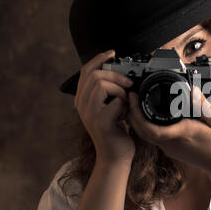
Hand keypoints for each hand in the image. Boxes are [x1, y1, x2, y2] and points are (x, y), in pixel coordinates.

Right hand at [74, 50, 135, 164]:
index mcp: (82, 99)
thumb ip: (109, 92)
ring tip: (126, 102)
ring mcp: (89, 114)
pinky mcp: (100, 122)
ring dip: (120, 90)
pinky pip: (116, 102)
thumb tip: (121, 72)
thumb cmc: (116, 130)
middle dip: (115, 74)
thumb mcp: (110, 108)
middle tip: (129, 83)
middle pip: (94, 75)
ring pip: (102, 85)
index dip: (98, 59)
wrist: (116, 155)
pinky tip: (126, 114)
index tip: (112, 53)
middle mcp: (82, 105)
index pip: (85, 71)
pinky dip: (125, 104)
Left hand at [127, 86, 210, 176]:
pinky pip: (153, 137)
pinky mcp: (171, 149)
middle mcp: (172, 143)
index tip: (134, 98)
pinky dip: (146, 125)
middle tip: (132, 95)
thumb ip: (204, 106)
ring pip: (145, 135)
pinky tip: (149, 114)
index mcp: (182, 134)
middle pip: (141, 132)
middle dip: (132, 113)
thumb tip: (193, 90)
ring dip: (137, 120)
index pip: (151, 129)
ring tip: (137, 101)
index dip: (137, 114)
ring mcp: (170, 148)